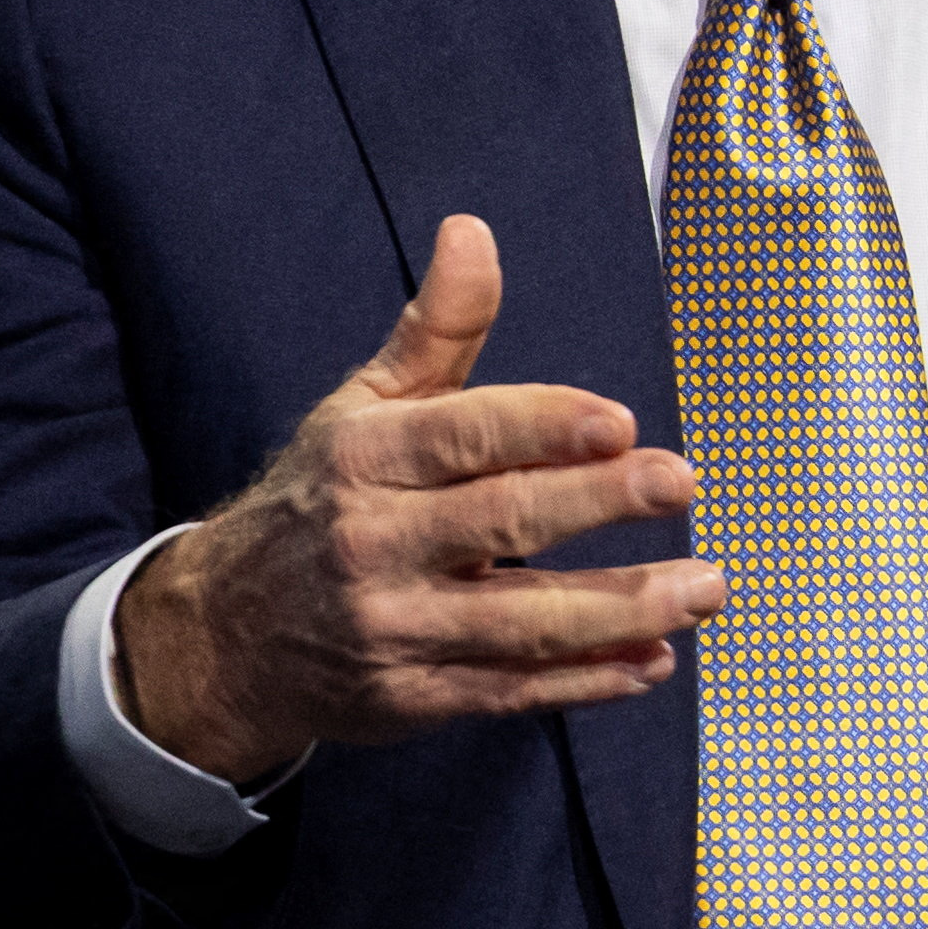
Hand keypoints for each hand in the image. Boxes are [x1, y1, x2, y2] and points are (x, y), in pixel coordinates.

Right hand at [113, 215, 724, 784]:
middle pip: (501, 523)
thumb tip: (473, 230)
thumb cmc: (321, 499)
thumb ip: (437, 328)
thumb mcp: (362, 406)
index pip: (464, 436)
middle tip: (681, 483)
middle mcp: (376, 545)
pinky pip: (511, 690)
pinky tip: (655, 661)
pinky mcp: (411, 699)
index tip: (622, 421)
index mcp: (368, 459)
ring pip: (521, 621)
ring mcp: (395, 629)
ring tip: (705, 586)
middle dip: (598, 502)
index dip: (545, 427)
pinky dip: (587, 680)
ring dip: (622, 608)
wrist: (222, 634)